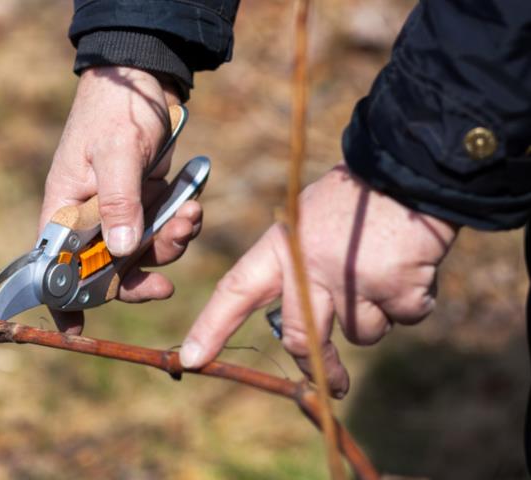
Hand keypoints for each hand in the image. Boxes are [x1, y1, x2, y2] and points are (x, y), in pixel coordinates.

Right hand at [41, 66, 202, 333]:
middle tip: (164, 286)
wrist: (146, 79)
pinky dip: (181, 226)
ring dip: (168, 246)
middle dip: (138, 279)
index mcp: (64, 210)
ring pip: (143, 255)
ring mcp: (120, 212)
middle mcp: (89, 218)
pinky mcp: (146, 204)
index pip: (53, 266)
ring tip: (186, 216)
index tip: (74, 330)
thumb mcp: (115, 154)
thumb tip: (123, 253)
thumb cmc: (115, 111)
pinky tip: (191, 205)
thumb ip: (119, 202)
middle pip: (106, 272)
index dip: (61, 300)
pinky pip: (164, 233)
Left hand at [179, 166, 457, 396]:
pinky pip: (404, 317)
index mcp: (283, 244)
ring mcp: (352, 280)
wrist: (413, 168)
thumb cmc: (359, 196)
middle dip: (317, 366)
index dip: (212, 326)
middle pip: (297, 336)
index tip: (192, 358)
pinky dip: (412, 301)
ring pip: (361, 333)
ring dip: (378, 313)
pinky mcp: (396, 289)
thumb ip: (297, 263)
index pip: (237, 289)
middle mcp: (310, 266)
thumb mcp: (309, 216)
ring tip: (385, 269)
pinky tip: (414, 266)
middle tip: (333, 386)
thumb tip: (295, 320)